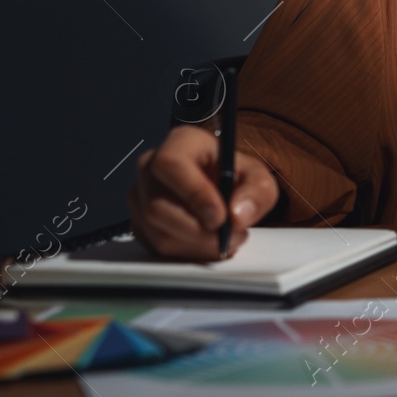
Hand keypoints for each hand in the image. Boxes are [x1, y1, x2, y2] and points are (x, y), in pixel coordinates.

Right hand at [127, 125, 278, 259]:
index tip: (220, 217)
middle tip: (231, 237)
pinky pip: (155, 246)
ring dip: (196, 245)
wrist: (220, 188)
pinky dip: (187, 253)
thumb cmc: (234, 176)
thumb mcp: (257, 177)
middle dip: (198, 232)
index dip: (193, 193)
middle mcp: (149, 167)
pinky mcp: (138, 222)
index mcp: (179, 143)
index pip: (170, 164)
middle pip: (157, 207)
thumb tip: (237, 216)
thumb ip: (257, 192)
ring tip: (228, 240)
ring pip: (157, 232)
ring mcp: (139, 196)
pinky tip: (209, 245)